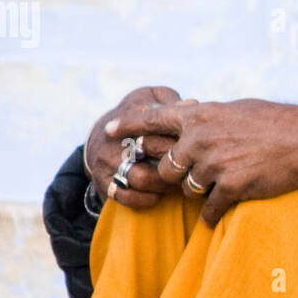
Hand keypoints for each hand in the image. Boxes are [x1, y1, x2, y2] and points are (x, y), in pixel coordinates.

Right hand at [85, 86, 195, 208]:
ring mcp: (108, 162)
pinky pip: (127, 197)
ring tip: (180, 183)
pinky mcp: (104, 183)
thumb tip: (192, 105)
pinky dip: (147, 198)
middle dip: (179, 160)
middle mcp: (117, 137)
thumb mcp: (148, 99)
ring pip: (143, 178)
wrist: (98, 138)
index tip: (199, 142)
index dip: (182, 134)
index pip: (158, 123)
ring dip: (166, 183)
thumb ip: (169, 100)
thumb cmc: (135, 116)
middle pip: (155, 149)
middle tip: (197, 167)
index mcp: (130, 113)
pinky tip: (159, 195)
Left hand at [104, 99, 297, 225]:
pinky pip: (208, 209)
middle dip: (175, 175)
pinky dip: (214, 212)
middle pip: (165, 167)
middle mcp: (200, 139)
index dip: (128, 125)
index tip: (109, 130)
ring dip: (199, 191)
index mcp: (200, 116)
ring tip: (223, 183)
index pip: (151, 119)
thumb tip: (191, 116)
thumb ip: (208, 117)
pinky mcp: (230, 188)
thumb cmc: (277, 122)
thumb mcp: (236, 110)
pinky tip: (226, 207)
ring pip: (186, 189)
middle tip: (195, 173)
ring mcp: (214, 165)